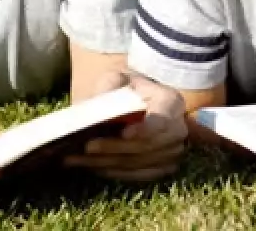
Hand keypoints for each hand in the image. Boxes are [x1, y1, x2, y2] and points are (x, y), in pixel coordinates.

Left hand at [63, 71, 186, 181]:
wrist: (135, 103)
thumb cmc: (125, 89)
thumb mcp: (117, 78)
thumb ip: (108, 87)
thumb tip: (95, 107)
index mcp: (170, 102)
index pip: (162, 119)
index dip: (145, 129)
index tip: (124, 133)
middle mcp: (178, 129)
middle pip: (147, 145)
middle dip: (116, 148)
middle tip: (87, 147)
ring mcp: (173, 152)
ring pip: (139, 162)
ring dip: (108, 162)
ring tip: (78, 159)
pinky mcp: (163, 168)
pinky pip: (138, 175)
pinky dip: (114, 172)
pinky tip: (92, 167)